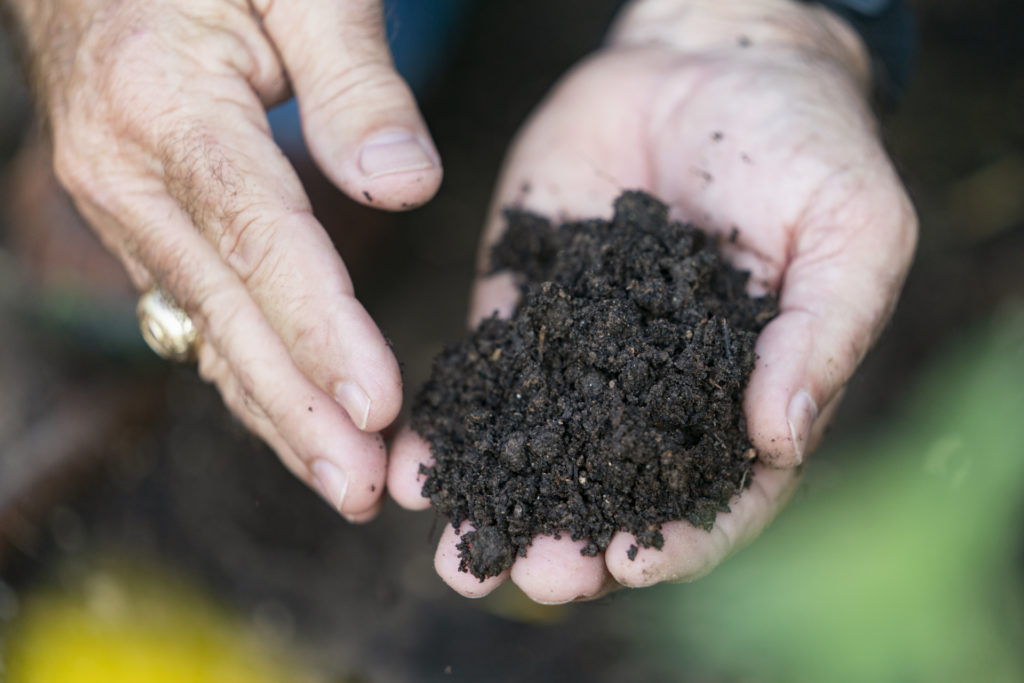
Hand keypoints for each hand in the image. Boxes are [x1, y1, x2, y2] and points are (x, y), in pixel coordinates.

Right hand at [5, 0, 441, 519]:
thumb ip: (352, 82)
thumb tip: (403, 188)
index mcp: (164, 107)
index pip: (257, 240)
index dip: (320, 328)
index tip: (378, 404)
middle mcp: (127, 174)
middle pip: (226, 311)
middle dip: (299, 410)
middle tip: (363, 487)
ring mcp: (124, 207)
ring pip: (208, 330)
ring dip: (277, 413)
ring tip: (342, 480)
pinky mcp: (142, 223)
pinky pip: (199, 313)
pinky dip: (250, 374)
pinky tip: (291, 421)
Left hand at [390, 0, 915, 599]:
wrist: (709, 59)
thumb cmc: (805, 143)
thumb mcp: (850, 229)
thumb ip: (823, 329)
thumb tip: (782, 432)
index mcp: (746, 390)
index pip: (718, 490)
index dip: (681, 538)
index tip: (633, 567)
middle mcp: (659, 387)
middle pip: (616, 489)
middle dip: (575, 541)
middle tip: (533, 574)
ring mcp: (588, 349)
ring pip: (543, 448)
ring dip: (503, 505)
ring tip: (459, 556)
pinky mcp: (528, 302)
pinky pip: (488, 370)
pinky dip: (452, 422)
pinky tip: (417, 465)